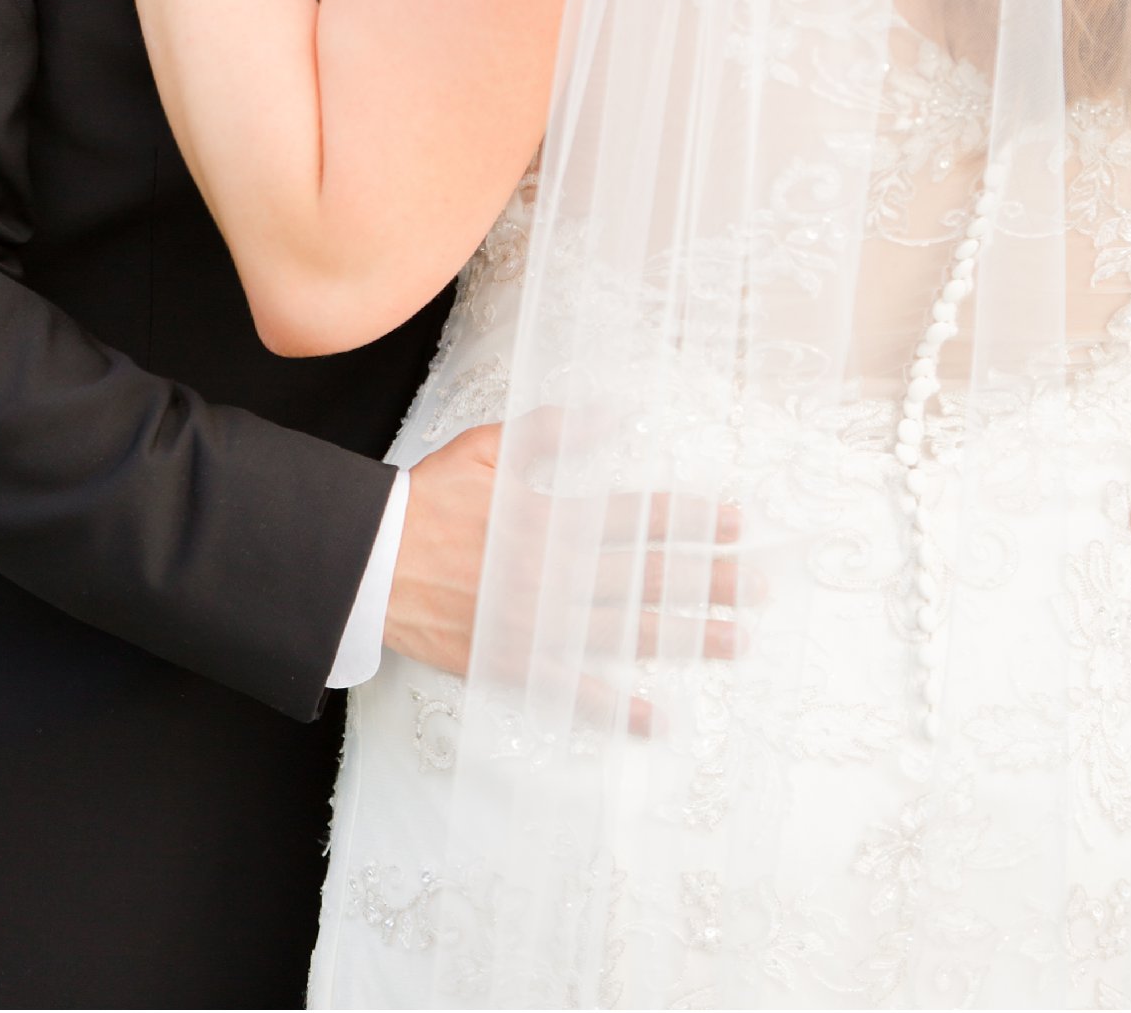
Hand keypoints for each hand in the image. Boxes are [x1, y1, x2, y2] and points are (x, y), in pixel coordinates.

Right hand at [383, 422, 748, 730]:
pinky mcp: (514, 664)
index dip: (692, 520)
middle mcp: (555, 574)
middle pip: (650, 578)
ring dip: (688, 636)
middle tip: (762, 586)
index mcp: (553, 518)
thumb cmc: (428, 501)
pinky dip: (615, 707)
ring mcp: (538, 625)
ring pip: (627, 632)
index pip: (640, 518)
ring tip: (738, 639)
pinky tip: (657, 717)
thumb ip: (551, 430)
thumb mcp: (488, 448)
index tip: (736, 521)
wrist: (369, 564)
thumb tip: (613, 412)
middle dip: (711, 580)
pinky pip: (573, 690)